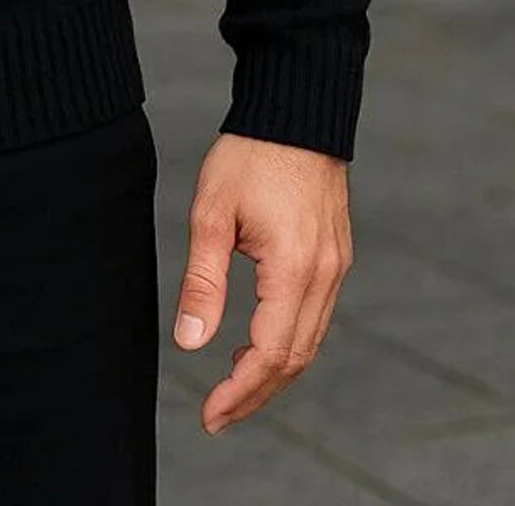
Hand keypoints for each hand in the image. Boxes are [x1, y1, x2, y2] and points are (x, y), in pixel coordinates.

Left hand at [172, 130, 353, 435]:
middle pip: (295, 358)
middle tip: (217, 415)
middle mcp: (325, 275)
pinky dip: (289, 341)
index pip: (270, 354)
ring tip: (233, 388)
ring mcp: (337, 266)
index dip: (240, 392)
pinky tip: (260, 344)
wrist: (296, 111)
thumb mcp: (212, 214)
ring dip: (274, 372)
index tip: (209, 415)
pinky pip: (316, 316)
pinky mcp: (336, 255)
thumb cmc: (250, 154)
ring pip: (309, 341)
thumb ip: (202, 282)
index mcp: (294, 268)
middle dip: (256, 394)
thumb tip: (190, 342)